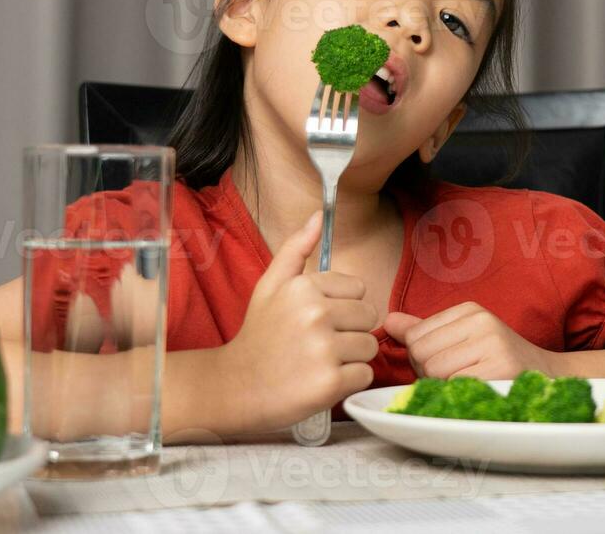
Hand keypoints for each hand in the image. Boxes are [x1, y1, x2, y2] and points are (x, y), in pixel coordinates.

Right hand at [215, 211, 378, 431]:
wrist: (234, 388)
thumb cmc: (258, 335)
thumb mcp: (269, 285)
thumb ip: (296, 248)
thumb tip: (318, 215)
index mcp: (304, 286)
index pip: (359, 289)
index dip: (342, 306)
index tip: (316, 320)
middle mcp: (315, 314)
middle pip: (369, 317)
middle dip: (350, 331)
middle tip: (318, 344)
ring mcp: (323, 349)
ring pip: (369, 347)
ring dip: (351, 358)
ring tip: (319, 362)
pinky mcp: (330, 383)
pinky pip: (365, 374)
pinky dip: (348, 381)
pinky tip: (321, 381)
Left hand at [383, 302, 559, 379]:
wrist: (548, 378)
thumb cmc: (498, 362)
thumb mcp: (462, 339)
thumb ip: (424, 331)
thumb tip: (387, 321)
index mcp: (469, 310)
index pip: (415, 335)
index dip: (422, 358)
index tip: (449, 364)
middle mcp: (481, 320)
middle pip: (421, 353)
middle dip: (429, 374)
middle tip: (458, 377)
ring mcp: (492, 342)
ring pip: (433, 371)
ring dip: (443, 386)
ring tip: (469, 383)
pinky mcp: (501, 367)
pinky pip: (453, 386)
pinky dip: (458, 396)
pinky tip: (478, 392)